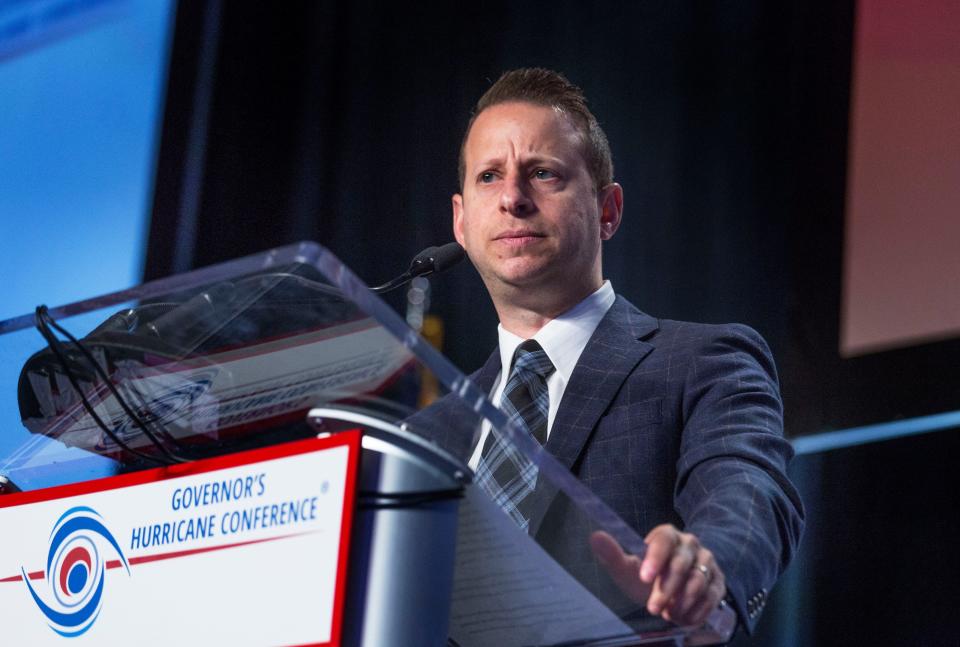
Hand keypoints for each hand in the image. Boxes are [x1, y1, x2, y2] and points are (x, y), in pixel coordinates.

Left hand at [589, 524, 725, 626]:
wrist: (669, 596)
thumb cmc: (645, 578)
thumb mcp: (627, 569)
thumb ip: (612, 554)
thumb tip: (595, 537)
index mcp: (667, 535)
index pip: (664, 539)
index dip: (655, 558)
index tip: (644, 577)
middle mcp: (690, 544)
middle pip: (681, 564)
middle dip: (666, 588)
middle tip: (653, 607)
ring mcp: (706, 563)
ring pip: (698, 580)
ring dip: (682, 601)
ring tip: (667, 614)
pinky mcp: (717, 582)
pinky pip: (712, 596)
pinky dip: (698, 610)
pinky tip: (684, 618)